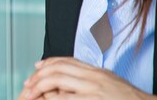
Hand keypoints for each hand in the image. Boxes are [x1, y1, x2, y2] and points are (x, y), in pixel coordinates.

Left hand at [17, 57, 156, 99]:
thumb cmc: (128, 99)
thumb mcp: (109, 82)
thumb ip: (92, 78)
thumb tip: (75, 77)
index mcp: (96, 71)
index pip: (65, 60)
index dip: (48, 62)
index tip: (37, 67)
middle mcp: (92, 76)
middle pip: (57, 68)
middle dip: (38, 75)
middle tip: (27, 85)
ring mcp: (93, 88)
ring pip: (57, 80)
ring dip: (39, 86)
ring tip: (30, 94)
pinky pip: (66, 98)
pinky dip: (52, 98)